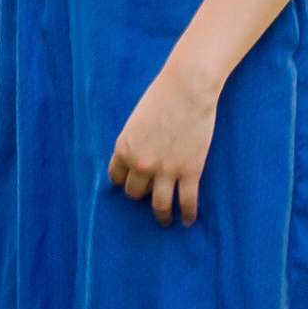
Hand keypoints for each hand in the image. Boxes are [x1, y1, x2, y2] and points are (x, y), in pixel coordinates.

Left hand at [108, 57, 220, 224]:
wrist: (188, 88)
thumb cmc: (162, 96)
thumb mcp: (137, 120)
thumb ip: (134, 142)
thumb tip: (138, 159)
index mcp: (124, 148)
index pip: (117, 177)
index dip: (125, 180)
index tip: (132, 183)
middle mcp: (141, 164)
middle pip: (135, 193)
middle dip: (142, 193)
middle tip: (150, 194)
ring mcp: (166, 170)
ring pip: (159, 205)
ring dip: (162, 216)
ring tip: (166, 220)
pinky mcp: (189, 171)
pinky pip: (186, 201)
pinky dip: (187, 214)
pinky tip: (187, 219)